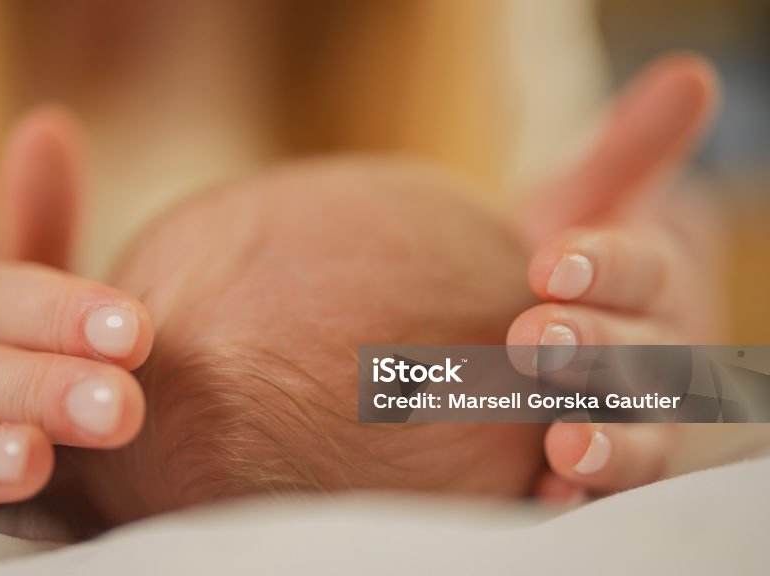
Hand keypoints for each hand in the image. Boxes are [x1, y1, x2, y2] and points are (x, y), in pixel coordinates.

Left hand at [510, 54, 721, 499]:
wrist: (542, 327)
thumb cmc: (562, 265)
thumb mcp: (585, 206)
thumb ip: (627, 156)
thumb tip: (689, 76)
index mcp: (651, 286)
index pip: (642, 271)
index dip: (604, 266)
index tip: (549, 264)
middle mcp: (660, 357)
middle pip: (646, 358)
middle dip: (597, 350)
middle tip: (534, 340)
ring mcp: (640, 420)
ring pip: (647, 438)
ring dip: (612, 443)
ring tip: (568, 447)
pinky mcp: (602, 468)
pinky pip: (603, 494)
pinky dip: (582, 500)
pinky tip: (550, 500)